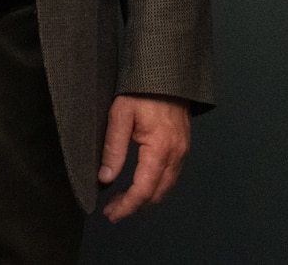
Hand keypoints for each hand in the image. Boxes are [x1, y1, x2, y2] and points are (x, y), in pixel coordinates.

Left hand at [97, 94, 190, 222]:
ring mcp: (182, 151)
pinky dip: (155, 186)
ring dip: (145, 198)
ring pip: (166, 187)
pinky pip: (171, 176)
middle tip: (112, 209)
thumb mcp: (120, 115)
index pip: (144, 190)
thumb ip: (114, 149)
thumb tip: (105, 179)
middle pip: (157, 194)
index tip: (111, 214)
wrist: (166, 73)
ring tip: (121, 199)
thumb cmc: (141, 91)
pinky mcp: (183, 146)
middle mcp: (176, 154)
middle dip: (134, 206)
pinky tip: (139, 183)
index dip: (127, 206)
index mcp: (160, 149)